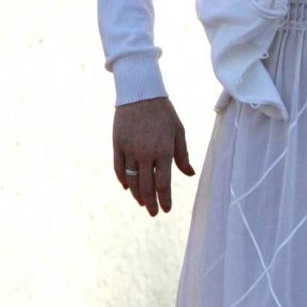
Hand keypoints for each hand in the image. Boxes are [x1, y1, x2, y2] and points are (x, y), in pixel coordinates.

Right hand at [113, 97, 195, 216]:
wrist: (140, 93)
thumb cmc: (164, 112)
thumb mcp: (178, 132)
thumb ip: (182, 155)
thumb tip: (189, 174)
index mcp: (163, 151)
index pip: (163, 183)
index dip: (165, 199)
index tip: (167, 210)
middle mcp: (145, 153)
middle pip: (146, 186)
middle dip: (150, 203)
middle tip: (154, 213)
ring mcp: (129, 150)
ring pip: (131, 180)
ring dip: (137, 194)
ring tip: (142, 203)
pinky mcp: (117, 144)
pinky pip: (118, 168)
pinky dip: (122, 180)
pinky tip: (127, 188)